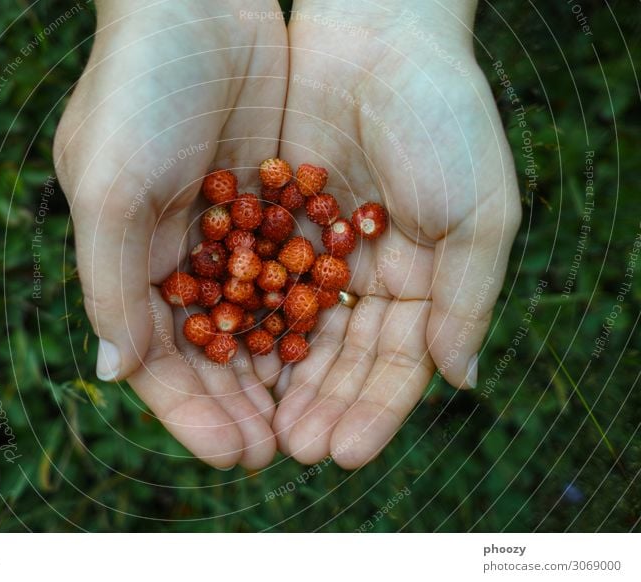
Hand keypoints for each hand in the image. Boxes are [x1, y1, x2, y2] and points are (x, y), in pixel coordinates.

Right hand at [53, 1, 287, 468]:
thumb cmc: (137, 89)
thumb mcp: (108, 184)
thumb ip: (111, 282)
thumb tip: (113, 373)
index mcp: (129, 262)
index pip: (158, 361)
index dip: (193, 413)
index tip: (235, 456)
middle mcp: (176, 257)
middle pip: (212, 354)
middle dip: (244, 406)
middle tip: (284, 454)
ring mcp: (227, 232)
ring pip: (257, 322)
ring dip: (282, 373)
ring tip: (314, 421)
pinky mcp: (271, 202)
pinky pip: (293, 273)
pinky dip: (309, 314)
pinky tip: (335, 351)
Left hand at [273, 0, 521, 467]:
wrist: (378, 33)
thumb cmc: (443, 119)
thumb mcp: (478, 213)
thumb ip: (467, 300)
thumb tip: (461, 381)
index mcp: (422, 280)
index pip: (395, 364)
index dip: (372, 410)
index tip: (346, 453)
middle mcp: (366, 273)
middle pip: (339, 356)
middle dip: (319, 404)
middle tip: (293, 450)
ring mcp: (317, 248)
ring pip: (293, 328)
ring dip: (278, 378)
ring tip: (258, 425)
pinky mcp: (273, 219)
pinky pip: (255, 281)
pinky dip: (243, 320)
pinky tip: (227, 360)